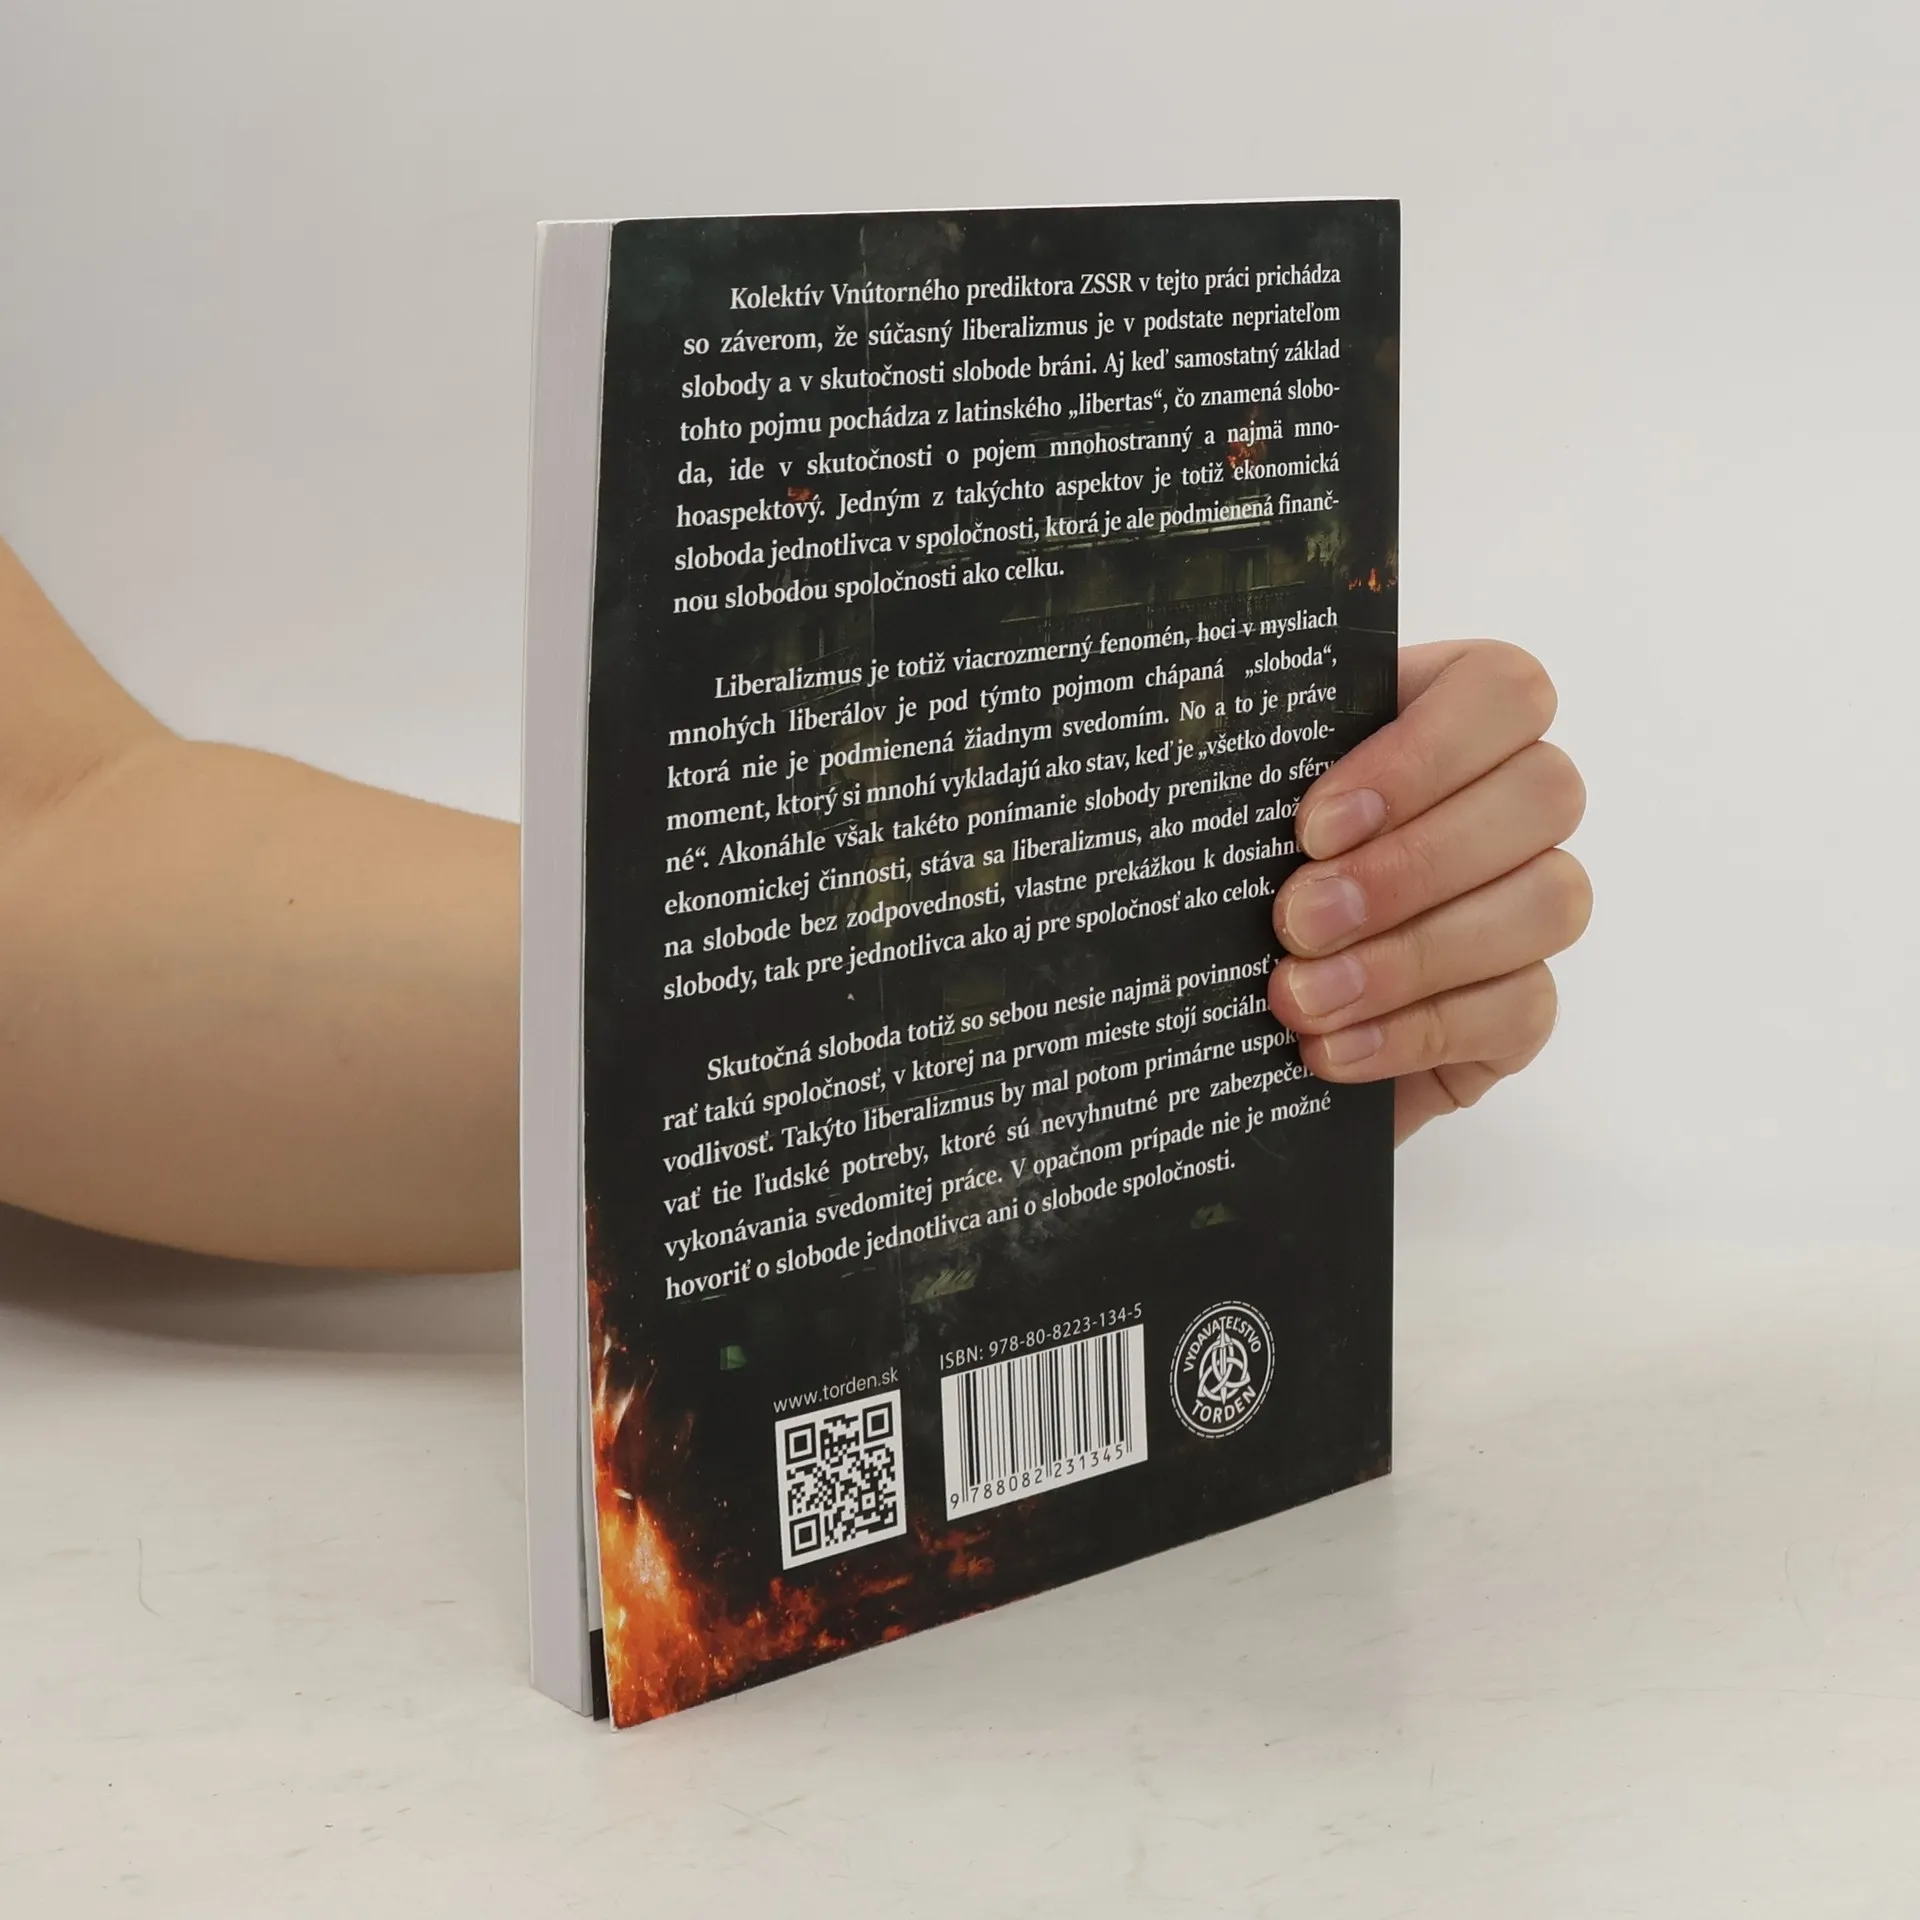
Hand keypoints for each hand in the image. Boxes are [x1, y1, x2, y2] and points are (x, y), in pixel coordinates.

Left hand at [1267, 640, 1590, 1143]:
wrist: (1236, 1018)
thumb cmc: (1244, 883)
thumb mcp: (1236, 811)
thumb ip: (1249, 766)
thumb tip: (1205, 743)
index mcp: (1449, 719)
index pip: (1500, 690)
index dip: (1422, 754)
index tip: (1314, 826)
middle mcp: (1514, 803)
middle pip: (1542, 794)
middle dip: (1409, 866)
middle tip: (1297, 920)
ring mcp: (1533, 903)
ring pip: (1548, 903)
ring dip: (1412, 957)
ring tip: (1301, 995)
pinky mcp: (1524, 1005)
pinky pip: (1521, 1008)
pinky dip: (1416, 1032)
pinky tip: (1332, 1047)